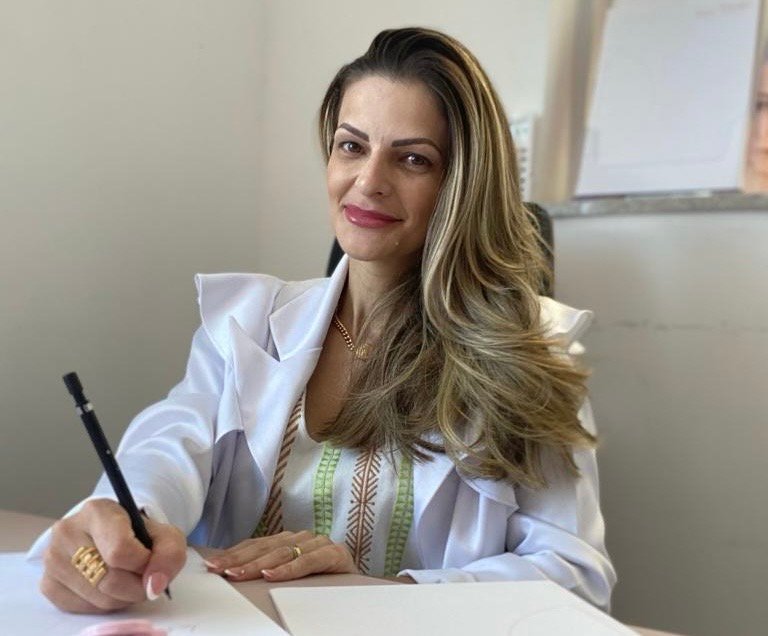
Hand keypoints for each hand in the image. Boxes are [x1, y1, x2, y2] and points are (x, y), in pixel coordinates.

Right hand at [40, 498, 186, 612]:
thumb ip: (169, 554)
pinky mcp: (47, 583)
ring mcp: (53, 558)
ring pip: (98, 597)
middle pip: (109, 578)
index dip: (143, 563)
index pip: (120, 550)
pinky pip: (83, 608)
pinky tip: (109, 587)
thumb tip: (154, 583)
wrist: (111, 535)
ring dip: (123, 597)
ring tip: (128, 580)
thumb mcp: (164, 534)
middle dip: (136, 586)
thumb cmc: (137, 534)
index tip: (150, 562)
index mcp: (97, 510)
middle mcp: (67, 530)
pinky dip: (104, 605)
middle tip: (144, 578)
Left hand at [204, 530, 357, 581]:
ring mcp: (318, 543)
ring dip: (258, 564)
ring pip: (283, 553)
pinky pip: (307, 561)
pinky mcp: (334, 554)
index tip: (212, 564)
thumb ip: (269, 566)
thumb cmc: (322, 578)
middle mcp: (302, 537)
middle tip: (219, 570)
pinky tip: (272, 574)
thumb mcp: (290, 570)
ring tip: (238, 574)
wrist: (360, 582)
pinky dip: (289, 569)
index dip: (234, 553)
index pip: (256, 544)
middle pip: (265, 548)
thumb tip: (232, 571)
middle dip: (239, 560)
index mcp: (290, 539)